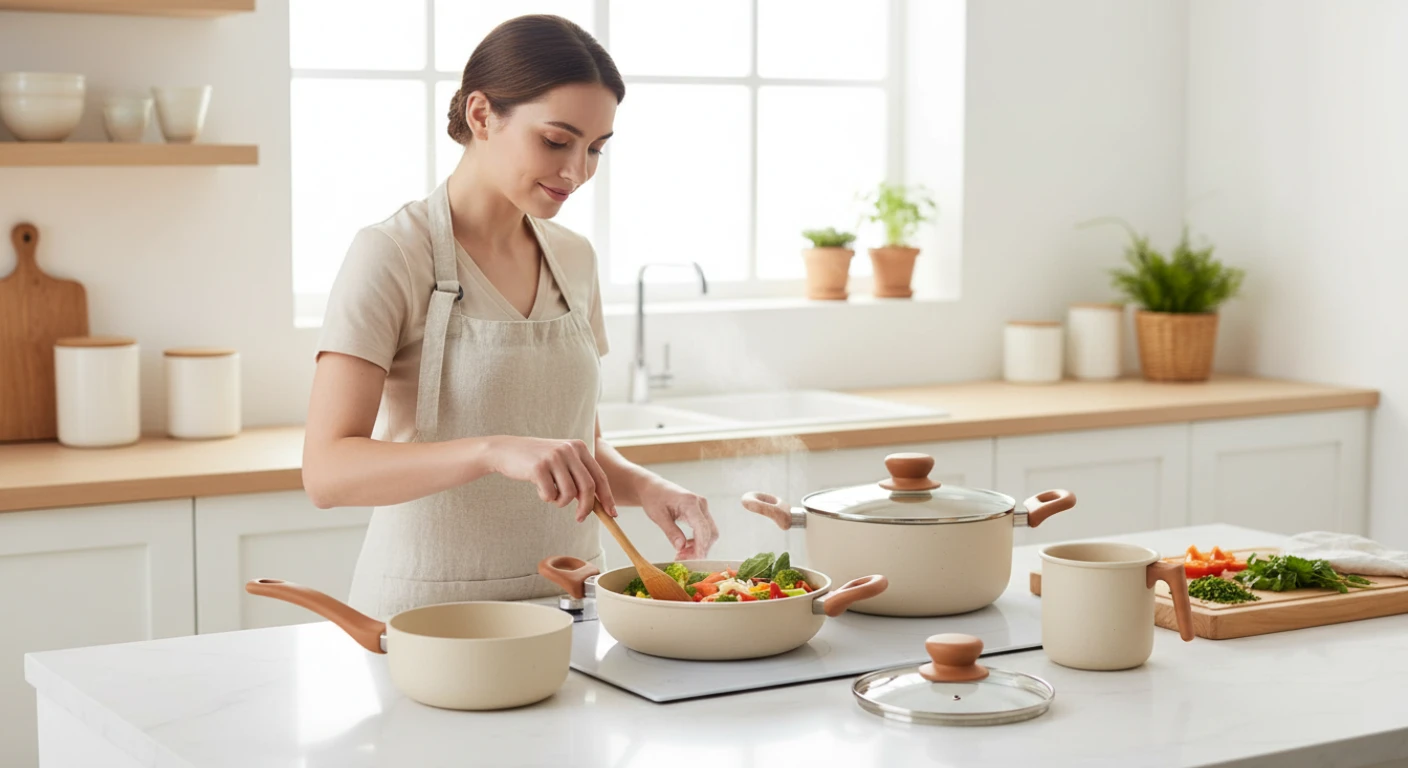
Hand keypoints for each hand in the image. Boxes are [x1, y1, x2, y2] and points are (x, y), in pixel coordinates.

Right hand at [488, 436, 617, 521]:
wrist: (506, 450)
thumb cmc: (537, 461)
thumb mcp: (562, 462)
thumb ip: (578, 477)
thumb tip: (597, 503)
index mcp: (579, 447)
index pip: (600, 476)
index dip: (607, 497)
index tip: (612, 514)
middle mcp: (569, 450)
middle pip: (588, 487)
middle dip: (586, 507)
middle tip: (579, 518)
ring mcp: (554, 457)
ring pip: (569, 494)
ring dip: (560, 501)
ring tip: (550, 493)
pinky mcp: (539, 467)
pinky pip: (550, 495)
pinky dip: (545, 497)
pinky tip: (537, 486)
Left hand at [638, 480, 717, 559]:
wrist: (653, 487)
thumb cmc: (654, 498)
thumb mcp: (658, 516)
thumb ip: (671, 532)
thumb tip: (681, 548)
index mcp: (690, 502)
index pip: (702, 527)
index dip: (701, 545)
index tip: (696, 559)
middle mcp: (700, 504)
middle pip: (709, 532)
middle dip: (699, 549)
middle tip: (682, 559)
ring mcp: (702, 507)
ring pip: (710, 532)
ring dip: (700, 546)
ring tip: (682, 555)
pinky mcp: (701, 512)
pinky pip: (705, 529)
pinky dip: (698, 541)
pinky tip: (685, 546)